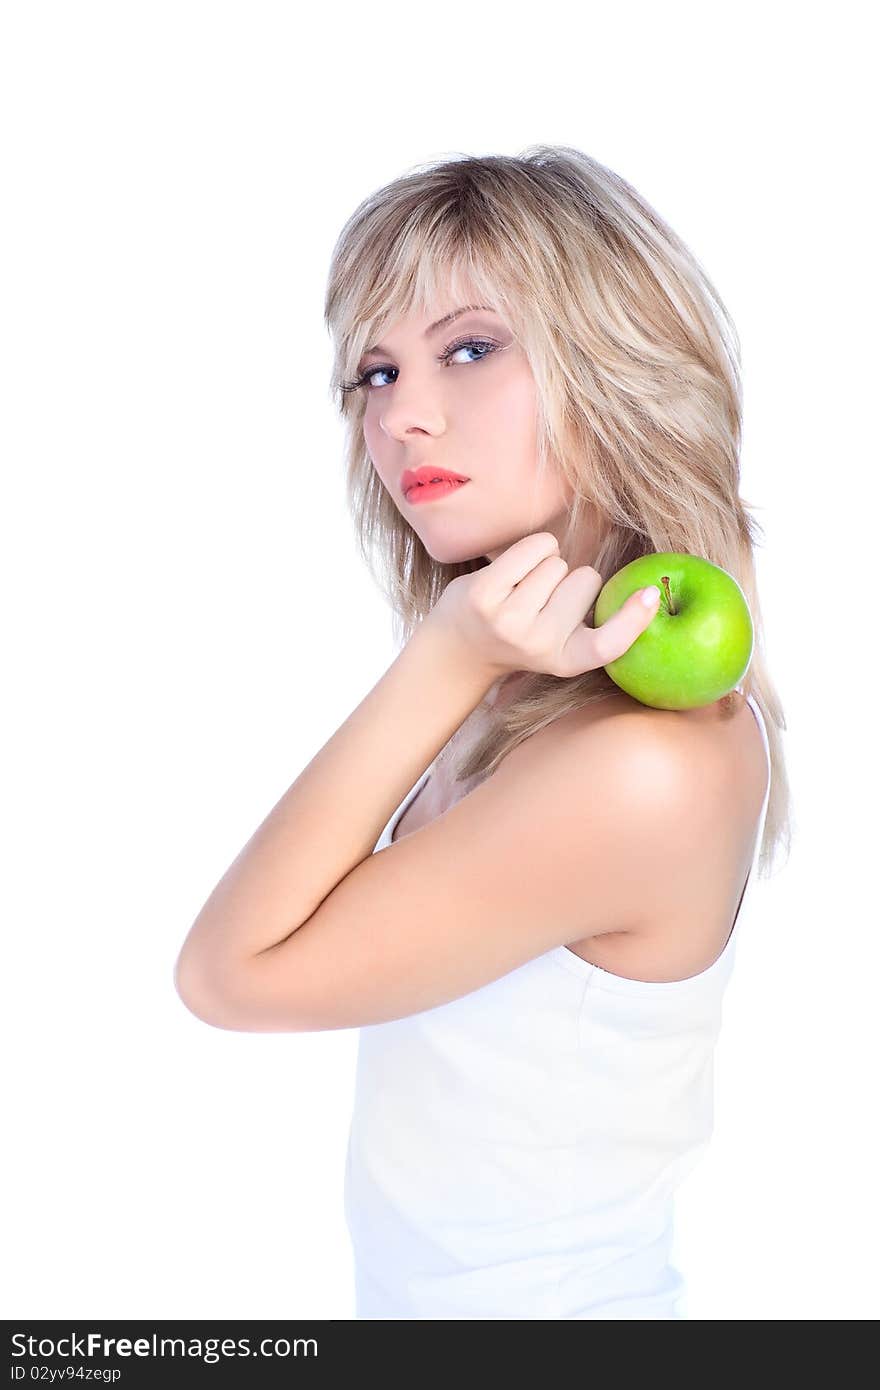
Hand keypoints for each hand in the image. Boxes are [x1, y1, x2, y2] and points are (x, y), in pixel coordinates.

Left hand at [428, 532, 659, 679]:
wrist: (460, 648)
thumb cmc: (524, 635)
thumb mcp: (562, 642)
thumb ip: (593, 621)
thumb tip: (650, 592)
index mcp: (566, 660)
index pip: (609, 645)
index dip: (634, 619)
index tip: (651, 594)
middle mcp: (540, 646)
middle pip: (586, 579)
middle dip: (571, 578)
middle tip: (542, 601)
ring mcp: (509, 621)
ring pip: (559, 562)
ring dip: (546, 564)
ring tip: (523, 589)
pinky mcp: (484, 596)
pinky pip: (535, 547)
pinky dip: (533, 548)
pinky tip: (514, 571)